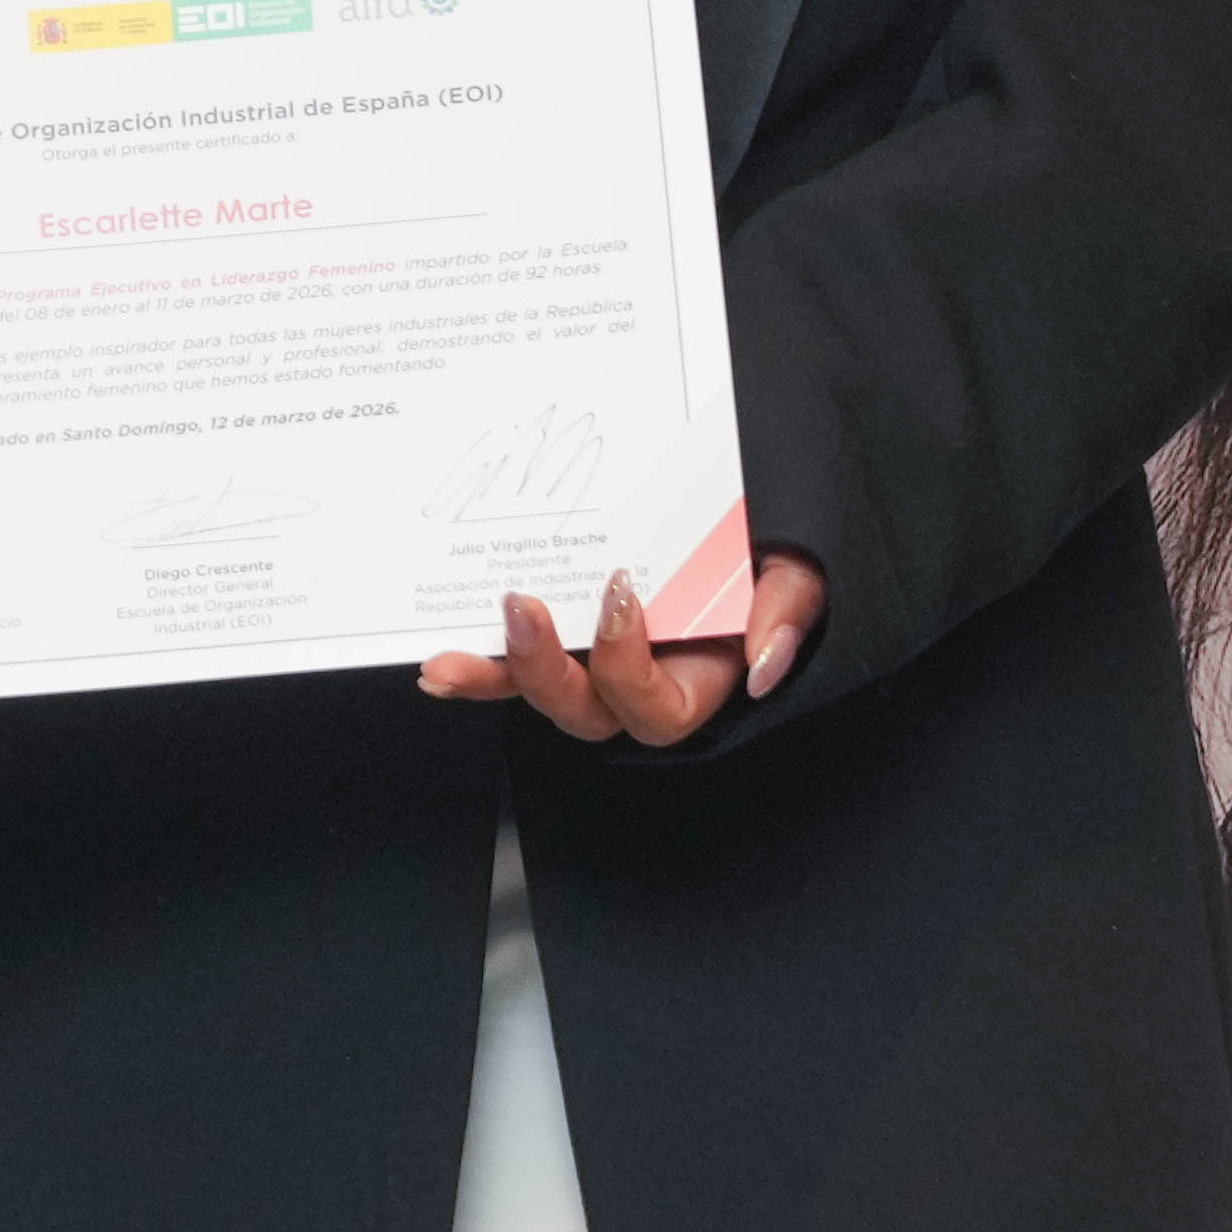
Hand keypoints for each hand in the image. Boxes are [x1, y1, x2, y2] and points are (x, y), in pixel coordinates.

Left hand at [419, 545, 823, 743]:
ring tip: (445, 660)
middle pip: (584, 715)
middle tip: (522, 606)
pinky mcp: (553, 638)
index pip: (657, 710)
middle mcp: (635, 685)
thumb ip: (786, 610)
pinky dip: (474, 671)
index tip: (622, 592)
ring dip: (491, 677)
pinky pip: (508, 668)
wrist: (731, 516)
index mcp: (695, 680)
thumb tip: (760, 663)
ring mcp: (587, 663)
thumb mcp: (794, 572)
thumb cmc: (762, 553)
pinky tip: (438, 669)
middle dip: (546, 672)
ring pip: (535, 695)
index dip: (629, 667)